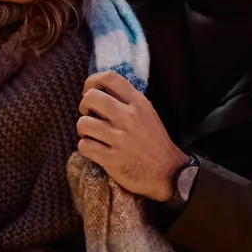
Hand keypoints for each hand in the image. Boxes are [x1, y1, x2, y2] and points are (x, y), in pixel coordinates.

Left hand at [76, 71, 189, 200]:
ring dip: (83, 129)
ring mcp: (119, 139)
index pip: (110, 78)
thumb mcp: (148, 114)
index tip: (89, 90)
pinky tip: (94, 149)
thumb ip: (129, 101)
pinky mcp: (112, 159)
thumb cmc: (155, 143)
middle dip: (83, 105)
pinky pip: (84, 146)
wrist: (168, 173)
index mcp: (138, 103)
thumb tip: (103, 90)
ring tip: (91, 134)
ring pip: (83, 123)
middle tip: (88, 114)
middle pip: (91, 97)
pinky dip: (85, 147)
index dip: (92, 81)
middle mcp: (128, 118)